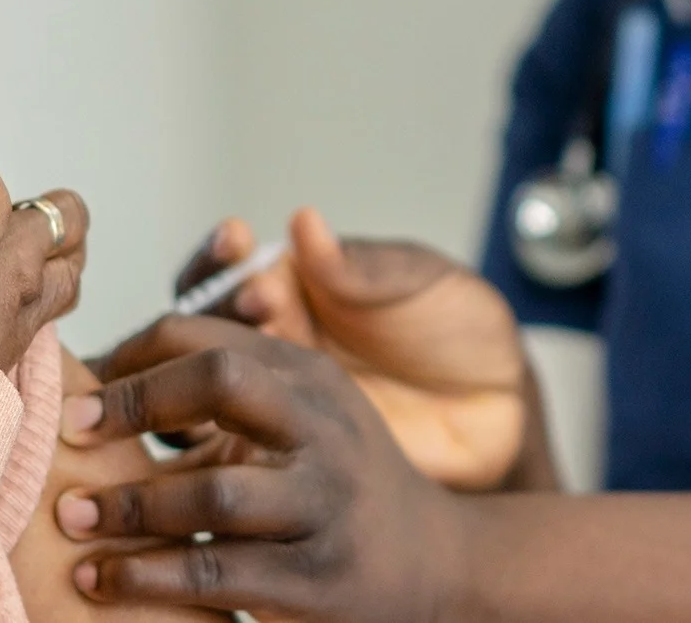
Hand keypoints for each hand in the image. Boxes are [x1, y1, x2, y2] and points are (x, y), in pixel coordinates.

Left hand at [57, 316, 468, 621]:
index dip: (129, 357)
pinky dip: (144, 576)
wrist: (434, 563)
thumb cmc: (334, 483)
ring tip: (70, 515)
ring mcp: (323, 502)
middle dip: (133, 402)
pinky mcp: (314, 577)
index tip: (75, 394)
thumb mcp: (301, 414)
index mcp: (306, 374)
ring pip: (213, 493)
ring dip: (128, 507)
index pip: (204, 337)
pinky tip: (98, 580)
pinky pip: (216, 572)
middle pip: (221, 380)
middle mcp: (321, 426)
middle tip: (69, 433)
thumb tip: (98, 379)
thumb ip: (229, 388)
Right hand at [177, 210, 526, 489]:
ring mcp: (264, 406)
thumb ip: (366, 266)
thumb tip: (303, 225)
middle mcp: (265, 343)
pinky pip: (216, 461)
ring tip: (229, 371)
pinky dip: (197, 457)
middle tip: (251, 307)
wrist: (502, 416)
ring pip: (189, 396)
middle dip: (203, 316)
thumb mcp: (425, 284)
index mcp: (294, 286)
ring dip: (188, 386)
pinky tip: (209, 447)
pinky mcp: (273, 465)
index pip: (228, 268)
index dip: (220, 257)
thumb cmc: (463, 332)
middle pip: (190, 330)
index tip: (235, 240)